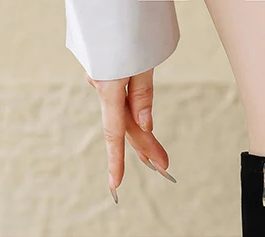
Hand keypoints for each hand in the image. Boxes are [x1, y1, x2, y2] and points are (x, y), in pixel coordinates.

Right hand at [87, 69, 175, 203]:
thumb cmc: (130, 23)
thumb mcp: (143, 59)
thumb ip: (142, 93)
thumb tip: (145, 125)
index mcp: (107, 84)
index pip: (114, 132)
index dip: (116, 161)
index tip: (116, 185)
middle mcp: (99, 82)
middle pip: (124, 125)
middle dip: (146, 148)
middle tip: (166, 168)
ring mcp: (98, 75)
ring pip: (121, 112)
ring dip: (139, 134)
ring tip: (156, 158)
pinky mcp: (102, 68)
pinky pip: (118, 98)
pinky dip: (130, 113)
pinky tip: (139, 125)